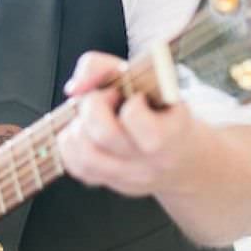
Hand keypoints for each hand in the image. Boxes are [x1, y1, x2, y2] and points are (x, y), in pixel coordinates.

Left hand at [57, 51, 199, 197]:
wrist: (180, 156)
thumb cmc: (160, 110)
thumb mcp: (149, 81)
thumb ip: (105, 68)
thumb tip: (74, 87)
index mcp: (171, 134)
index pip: (136, 119)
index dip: (130, 103)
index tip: (136, 96)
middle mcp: (150, 162)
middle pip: (105, 134)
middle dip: (94, 106)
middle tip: (103, 98)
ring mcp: (129, 178)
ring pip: (85, 154)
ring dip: (78, 126)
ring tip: (89, 116)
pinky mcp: (109, 183)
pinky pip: (76, 166)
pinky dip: (71, 143)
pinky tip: (83, 131)